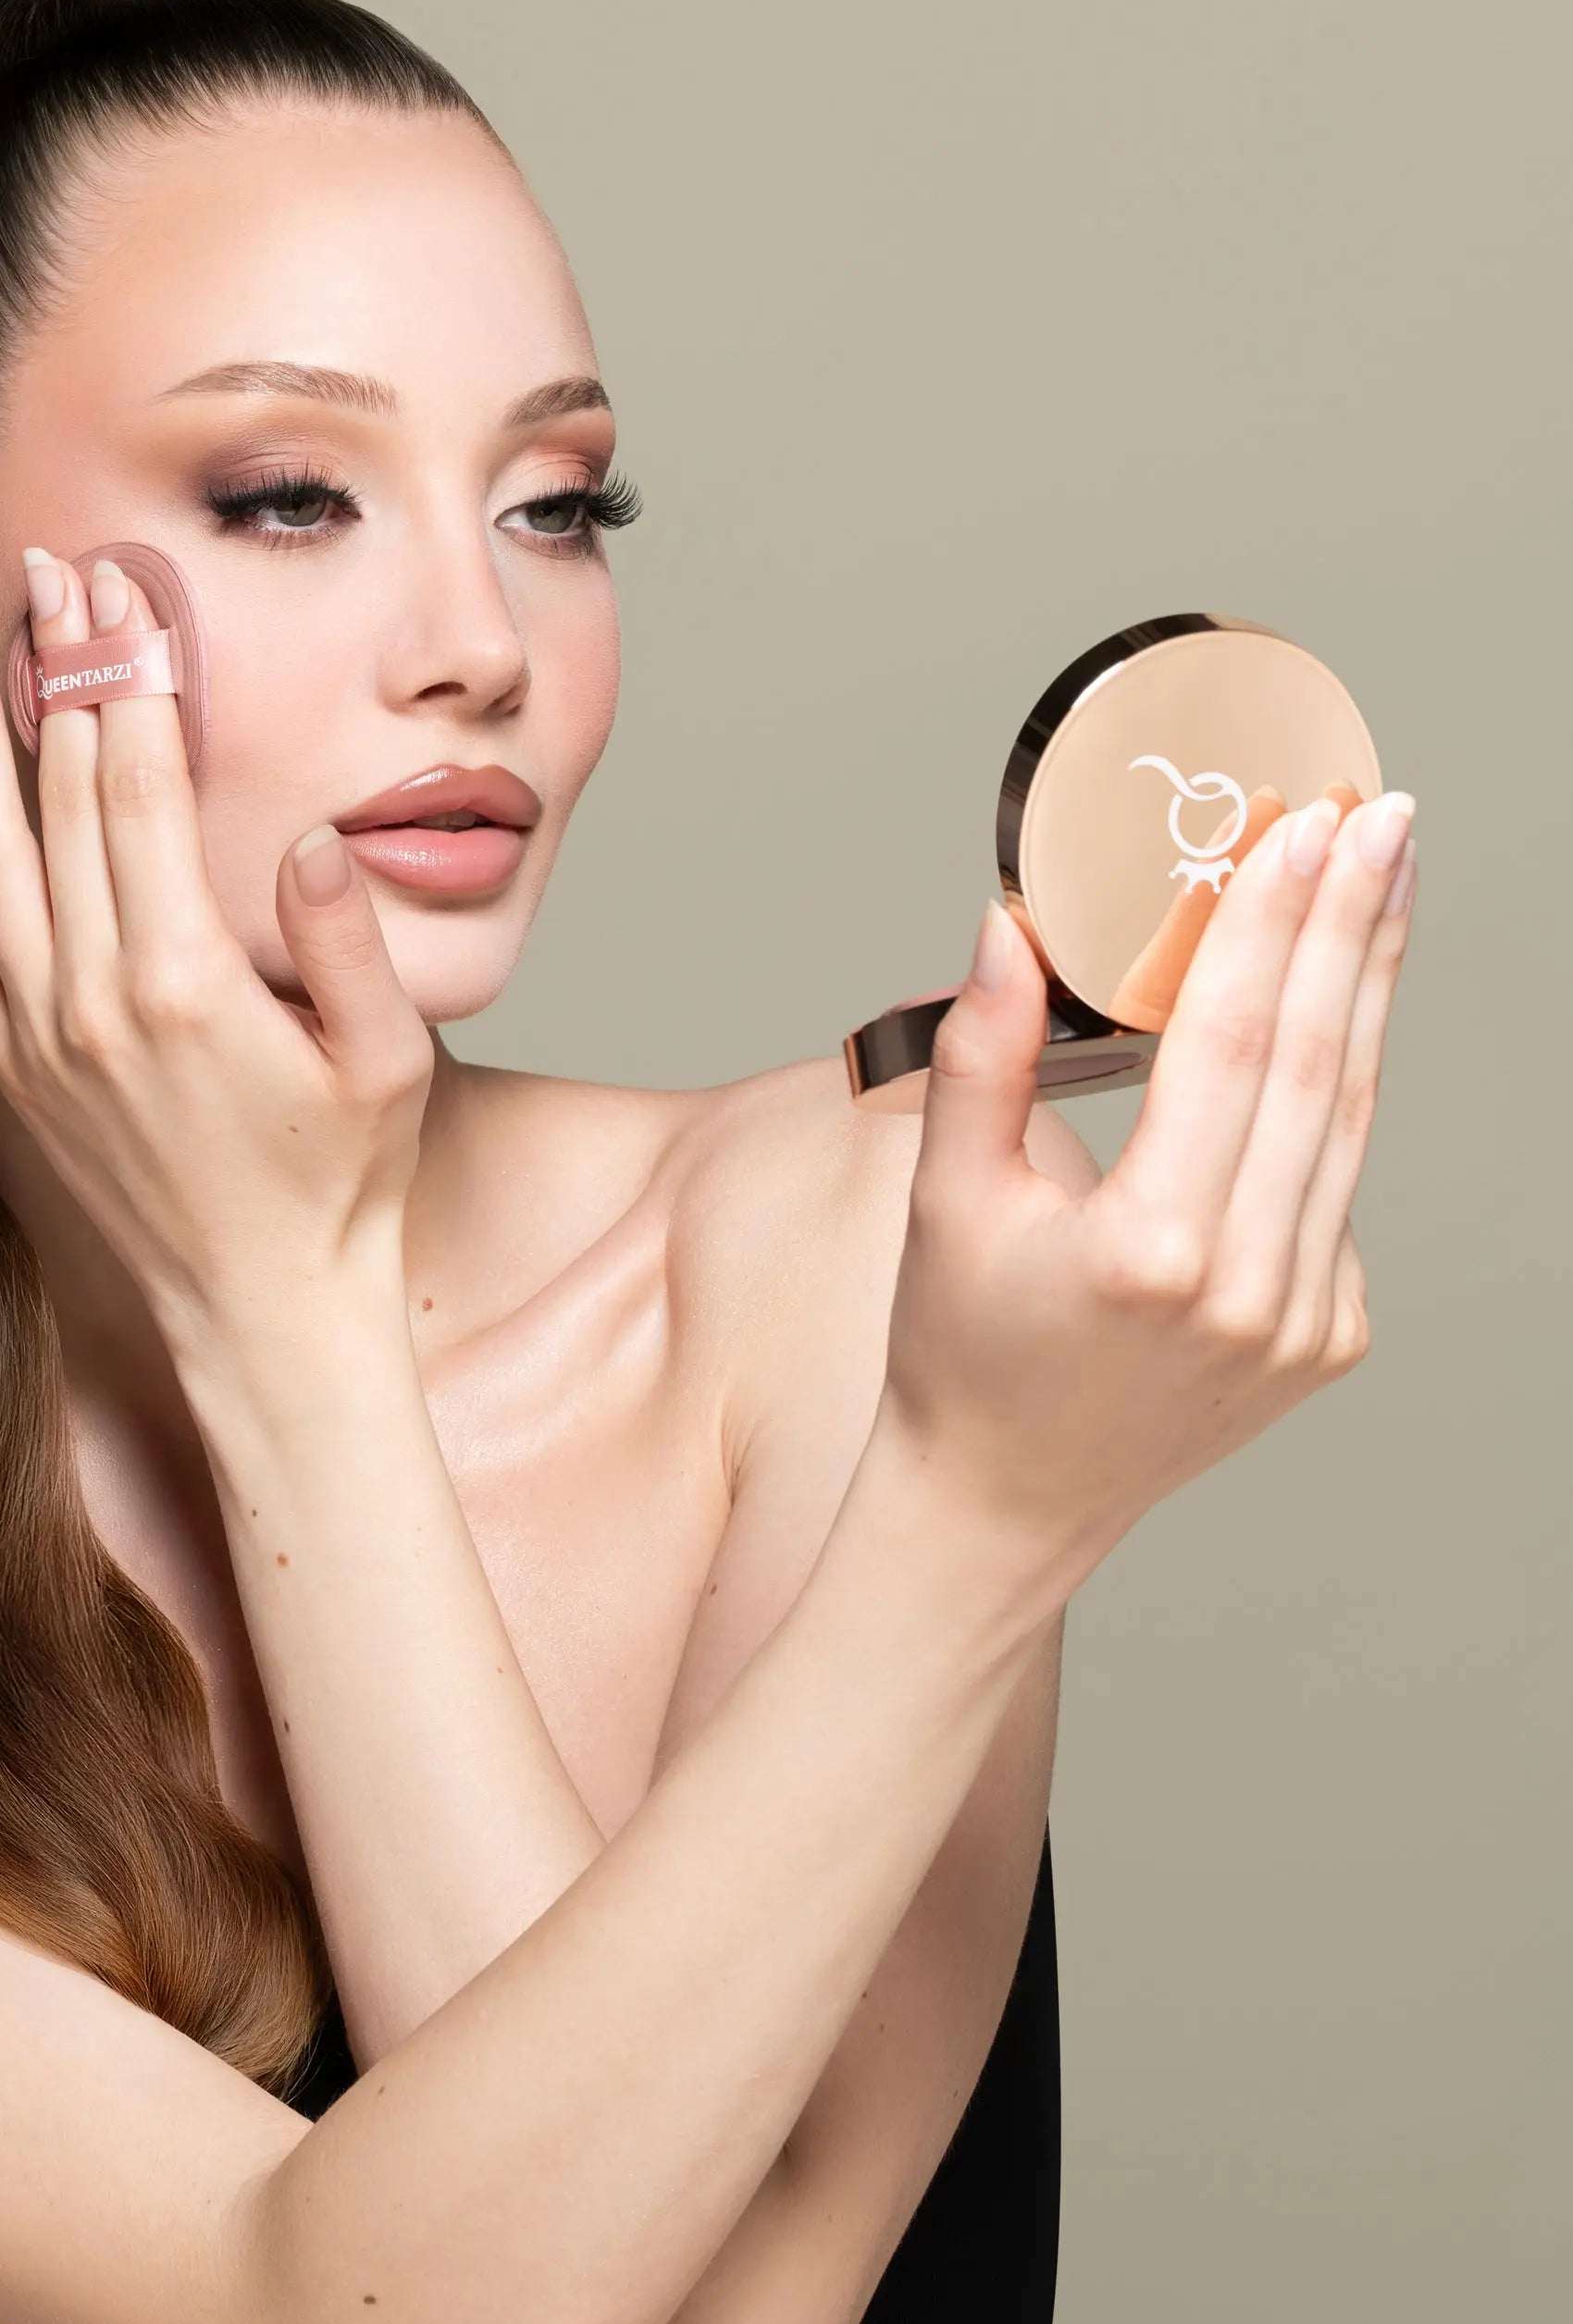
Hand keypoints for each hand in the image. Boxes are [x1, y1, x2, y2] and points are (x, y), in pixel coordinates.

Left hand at [0, 551, 434, 1345]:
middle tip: (46, 573)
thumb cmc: (340, 1192)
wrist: (263, 1323)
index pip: (141, 788)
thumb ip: (345, 944)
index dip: (125, 678)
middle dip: (53, 674)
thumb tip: (303, 838)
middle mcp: (92, 999)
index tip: (115, 592)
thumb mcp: (386, 1063)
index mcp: (187, 981)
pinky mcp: (6, 1074)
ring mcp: (36, 1037)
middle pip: (61, 797)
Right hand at [876, 790, 1416, 1593]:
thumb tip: (1010, 927)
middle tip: (1378, 816)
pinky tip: (1328, 1016)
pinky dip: (1332, 1095)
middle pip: (1316, 1064)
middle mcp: (1248, 1289)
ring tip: (1379, 882)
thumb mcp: (944, 1197)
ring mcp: (1303, 1319)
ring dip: (1364, 989)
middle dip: (1349, 923)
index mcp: (1151, 1250)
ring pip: (1347, 1118)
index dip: (1274, 924)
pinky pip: (1335, 1187)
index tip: (1306, 827)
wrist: (1003, 1507)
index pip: (1233, 1044)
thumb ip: (983, 1055)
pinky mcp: (1329, 1336)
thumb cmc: (959, 1355)